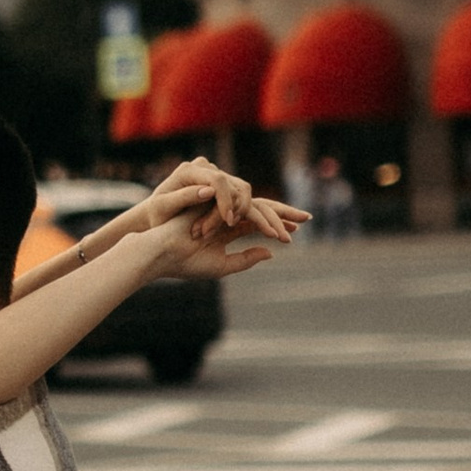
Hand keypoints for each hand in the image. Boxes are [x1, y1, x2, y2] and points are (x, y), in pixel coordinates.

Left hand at [130, 157, 260, 245]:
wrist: (156, 215)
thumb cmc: (156, 214)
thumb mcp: (163, 207)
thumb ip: (184, 197)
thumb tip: (209, 191)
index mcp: (188, 170)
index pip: (217, 180)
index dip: (226, 201)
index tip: (228, 222)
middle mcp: (204, 167)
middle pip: (231, 187)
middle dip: (225, 213)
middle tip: (206, 234)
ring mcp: (214, 174)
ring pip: (241, 191)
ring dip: (234, 214)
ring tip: (210, 232)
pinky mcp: (223, 184)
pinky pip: (241, 195)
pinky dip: (238, 212)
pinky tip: (224, 226)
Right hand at [144, 193, 307, 279]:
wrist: (162, 255)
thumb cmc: (186, 263)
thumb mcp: (222, 265)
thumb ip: (245, 259)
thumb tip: (271, 252)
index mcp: (227, 230)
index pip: (258, 223)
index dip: (278, 226)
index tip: (298, 230)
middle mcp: (226, 216)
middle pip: (261, 210)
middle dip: (284, 213)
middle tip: (307, 217)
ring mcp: (219, 209)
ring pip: (253, 207)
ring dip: (273, 221)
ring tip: (287, 236)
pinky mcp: (213, 204)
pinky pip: (239, 209)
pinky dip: (254, 219)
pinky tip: (268, 233)